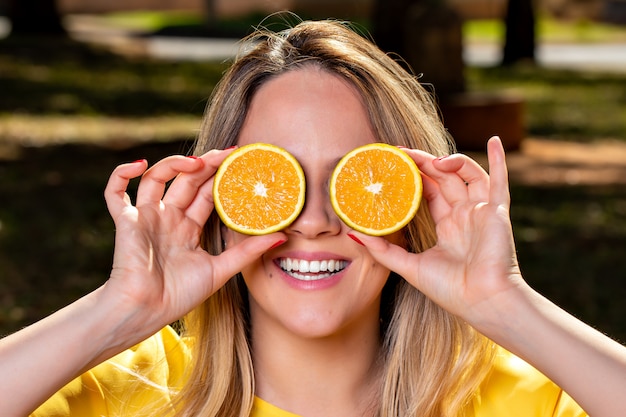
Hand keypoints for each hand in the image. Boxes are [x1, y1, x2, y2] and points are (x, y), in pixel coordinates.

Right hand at [103, 149, 284, 339]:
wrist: (146, 312)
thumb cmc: (179, 295)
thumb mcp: (220, 270)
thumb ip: (248, 251)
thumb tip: (283, 237)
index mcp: (188, 227)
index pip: (208, 193)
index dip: (222, 176)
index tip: (241, 162)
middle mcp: (168, 218)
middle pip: (187, 180)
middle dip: (207, 164)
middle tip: (228, 153)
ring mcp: (146, 217)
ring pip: (156, 178)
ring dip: (174, 164)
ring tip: (196, 161)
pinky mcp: (126, 222)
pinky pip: (115, 193)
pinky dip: (121, 175)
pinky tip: (139, 164)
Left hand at [352, 137, 524, 326]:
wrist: (483, 303)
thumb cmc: (451, 291)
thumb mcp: (409, 267)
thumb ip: (383, 250)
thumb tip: (352, 235)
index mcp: (447, 226)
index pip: (428, 191)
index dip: (413, 175)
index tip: (393, 162)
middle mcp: (464, 215)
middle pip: (443, 178)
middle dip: (424, 162)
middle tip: (402, 152)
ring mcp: (481, 212)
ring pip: (466, 175)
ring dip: (451, 161)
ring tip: (433, 159)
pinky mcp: (497, 212)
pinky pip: (500, 181)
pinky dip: (499, 160)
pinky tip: (494, 140)